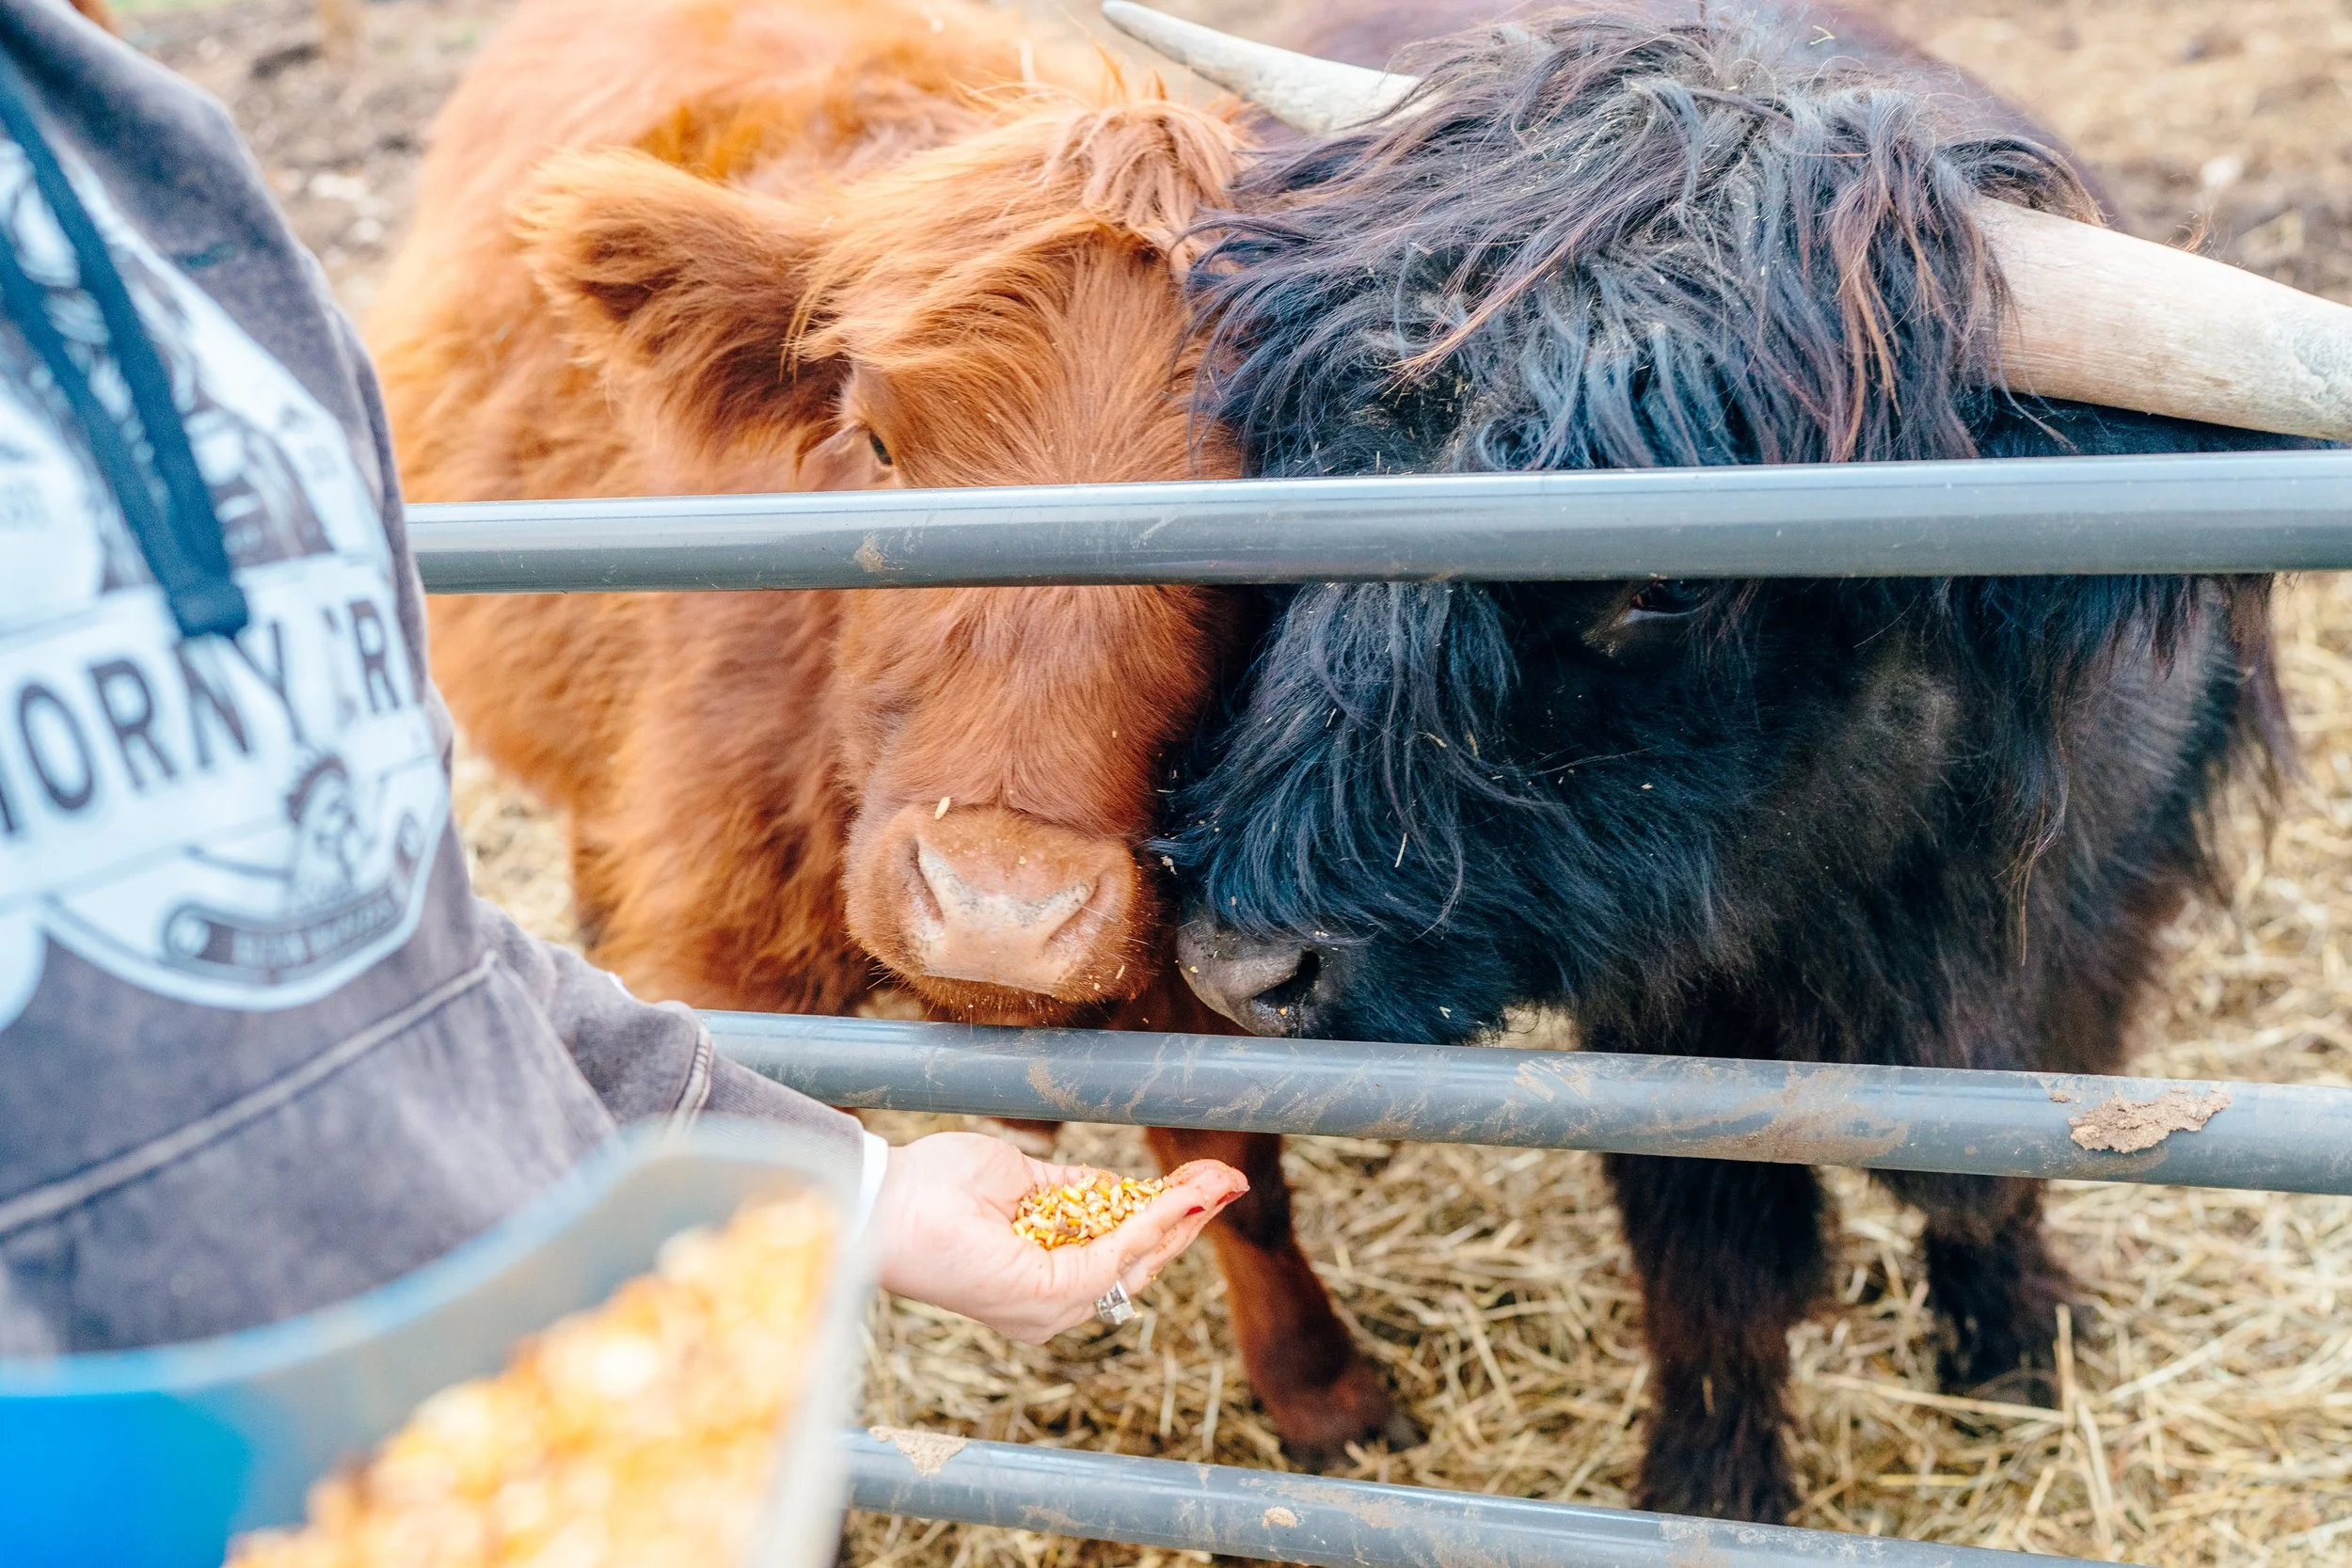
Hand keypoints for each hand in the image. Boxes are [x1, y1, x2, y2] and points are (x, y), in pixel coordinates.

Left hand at [868, 1132, 1246, 1342]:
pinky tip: (1177, 1195)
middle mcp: (1050, 1306)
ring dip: (1182, 1217)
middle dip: (1188, 1219)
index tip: (1203, 1182)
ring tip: (1218, 1182)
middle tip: (1230, 1182)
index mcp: (1041, 1280)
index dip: (1164, 1218)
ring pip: (1136, 1261)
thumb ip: (1069, 1189)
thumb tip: (1113, 1186)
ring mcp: (1049, 1308)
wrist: (888, 1202)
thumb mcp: (1020, 1179)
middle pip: (1140, 1263)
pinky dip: (1150, 1223)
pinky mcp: (1046, 1297)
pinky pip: (1114, 1257)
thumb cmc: (933, 1189)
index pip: (1118, 1252)